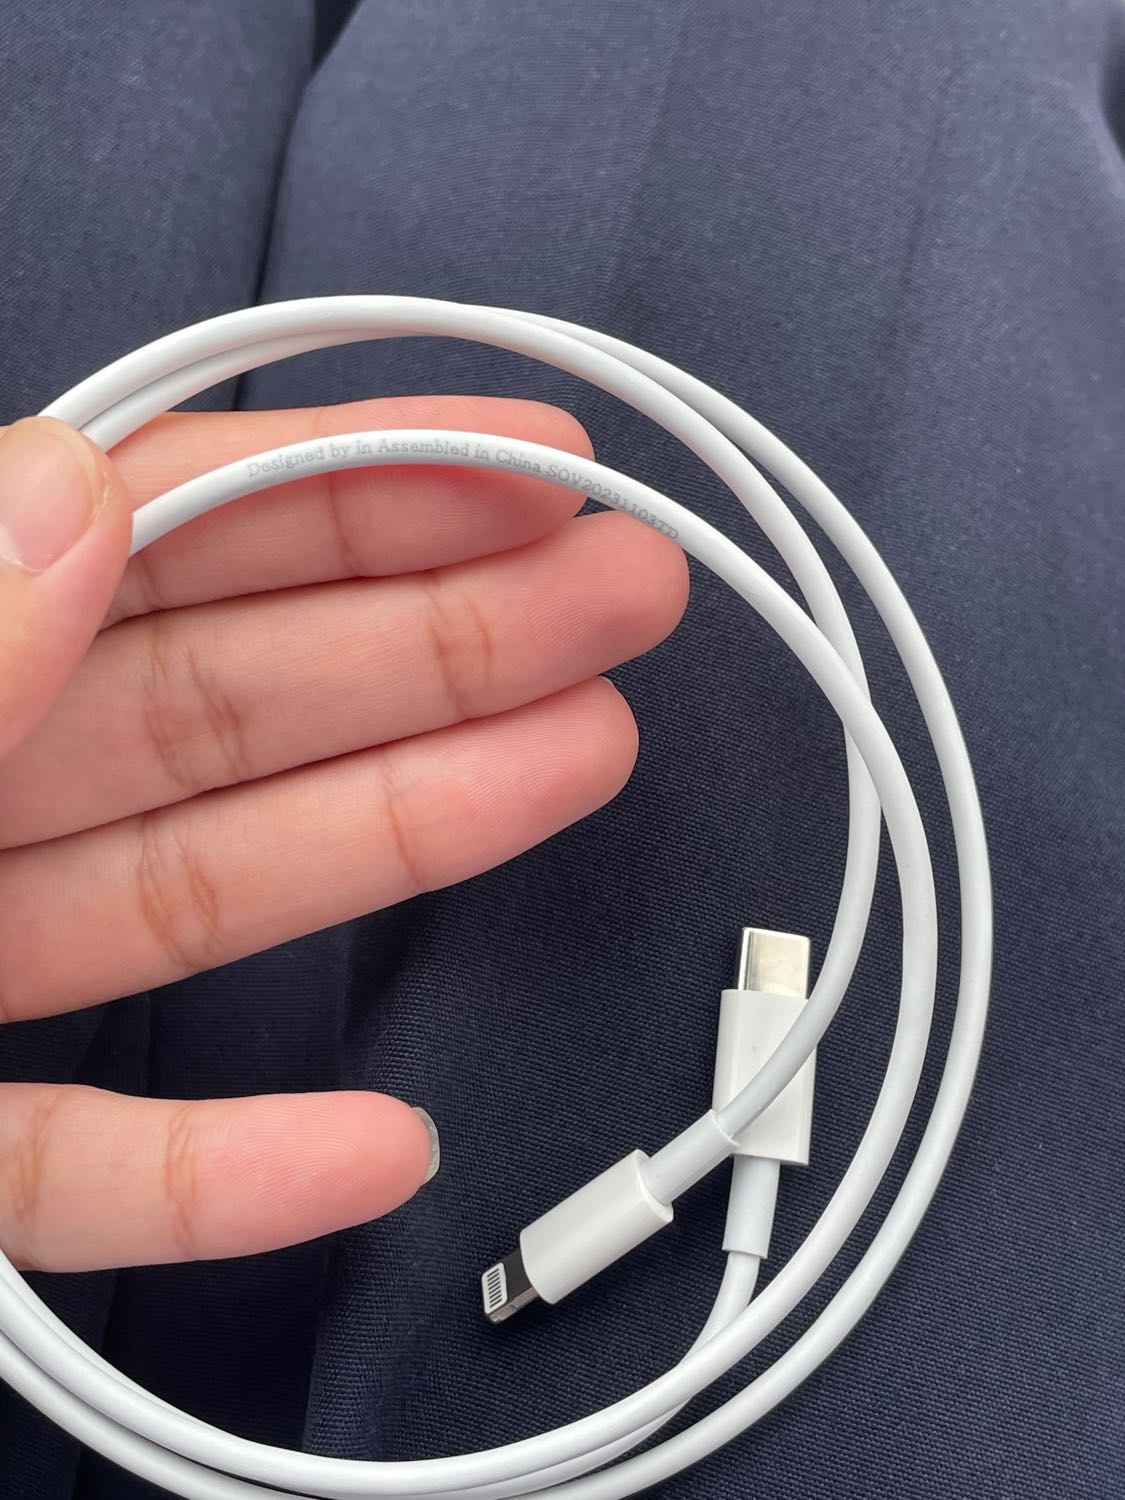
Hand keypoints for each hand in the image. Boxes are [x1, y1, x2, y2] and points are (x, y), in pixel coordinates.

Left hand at [0, 402, 686, 1272]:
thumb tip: (71, 489)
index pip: (151, 538)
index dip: (348, 485)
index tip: (531, 464)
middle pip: (222, 700)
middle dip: (440, 633)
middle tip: (628, 591)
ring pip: (200, 895)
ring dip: (403, 837)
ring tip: (591, 757)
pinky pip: (94, 1173)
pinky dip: (233, 1173)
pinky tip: (377, 1152)